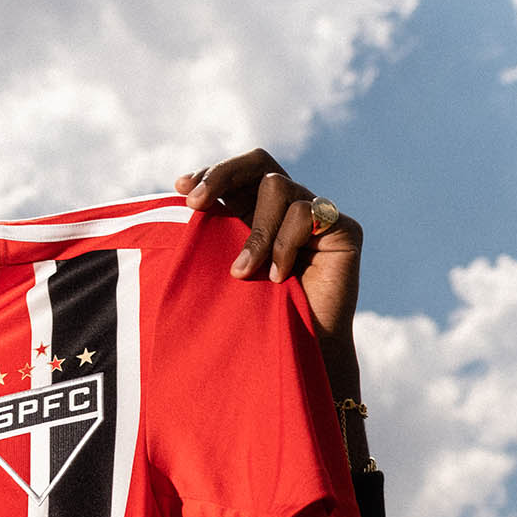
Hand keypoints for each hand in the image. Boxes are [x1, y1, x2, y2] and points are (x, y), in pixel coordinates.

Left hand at [176, 150, 362, 397]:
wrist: (299, 354)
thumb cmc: (256, 320)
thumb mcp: (223, 275)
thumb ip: (209, 241)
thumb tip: (173, 203)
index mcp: (258, 213)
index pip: (238, 173)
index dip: (211, 173)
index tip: (180, 189)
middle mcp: (289, 207)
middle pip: (259, 162)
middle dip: (222, 176)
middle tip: (196, 204)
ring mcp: (318, 215)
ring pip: (278, 189)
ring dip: (254, 233)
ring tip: (243, 274)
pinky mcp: (343, 229)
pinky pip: (305, 214)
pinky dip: (283, 245)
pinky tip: (279, 278)